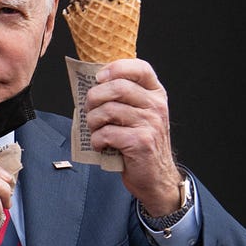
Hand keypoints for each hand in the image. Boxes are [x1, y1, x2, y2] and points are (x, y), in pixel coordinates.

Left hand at [83, 58, 182, 215]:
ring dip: (92, 121)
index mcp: (156, 94)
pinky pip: (107, 133)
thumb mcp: (139, 115)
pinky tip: (101, 145)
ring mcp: (150, 123)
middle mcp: (156, 106)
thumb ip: (123, 98)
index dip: (116, 68)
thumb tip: (92, 85)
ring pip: (108, 110)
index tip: (99, 78)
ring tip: (95, 130)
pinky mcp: (140, 142)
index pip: (140, 68)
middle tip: (89, 109)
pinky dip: (96, 140)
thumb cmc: (140, 144)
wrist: (156, 177)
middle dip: (94, 97)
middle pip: (118, 87)